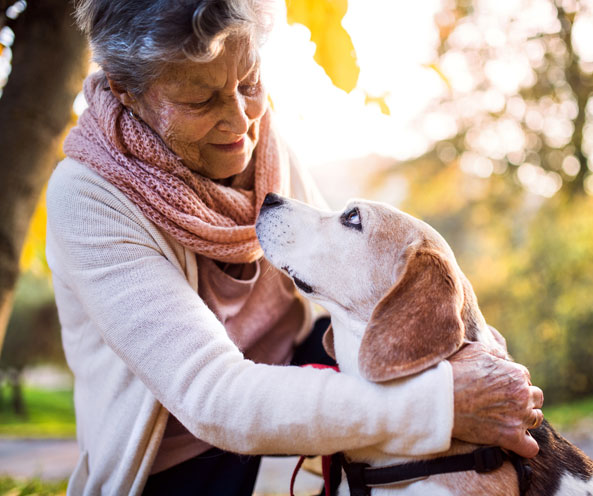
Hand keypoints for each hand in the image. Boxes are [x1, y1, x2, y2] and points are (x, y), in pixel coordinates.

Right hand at [449, 342, 543, 457]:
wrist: (441, 398)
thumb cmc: (455, 372)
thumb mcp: (476, 350)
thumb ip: (495, 351)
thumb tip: (502, 355)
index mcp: (515, 374)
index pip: (525, 378)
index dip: (512, 382)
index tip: (500, 387)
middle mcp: (522, 395)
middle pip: (536, 398)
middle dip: (524, 399)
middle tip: (505, 403)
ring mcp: (519, 417)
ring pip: (536, 420)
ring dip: (526, 419)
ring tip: (508, 420)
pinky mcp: (511, 437)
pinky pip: (531, 447)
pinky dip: (525, 445)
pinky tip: (514, 442)